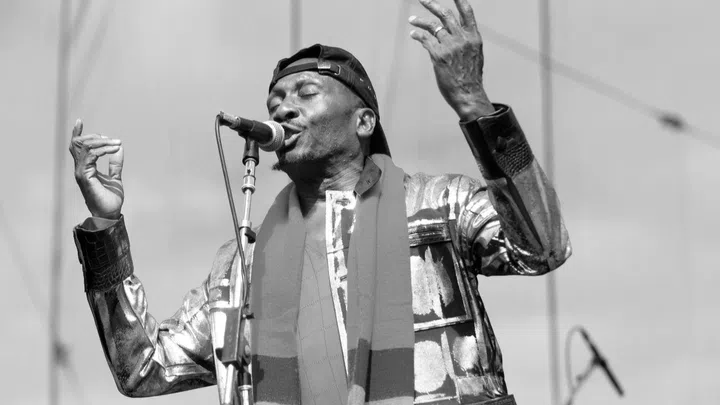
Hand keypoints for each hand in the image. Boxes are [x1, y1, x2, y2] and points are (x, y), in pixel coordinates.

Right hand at [68, 119, 124, 219]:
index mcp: (85, 168)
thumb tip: (119, 148)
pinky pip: (91, 156)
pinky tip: (114, 149)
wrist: (110, 214)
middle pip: (79, 144)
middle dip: (96, 137)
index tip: (79, 121)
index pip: (77, 147)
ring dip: (103, 142)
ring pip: (85, 147)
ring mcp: (81, 172)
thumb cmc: (110, 199)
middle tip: (113, 140)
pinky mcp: (85, 176)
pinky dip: (103, 149)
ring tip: (117, 143)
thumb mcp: (115, 177)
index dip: (77, 133)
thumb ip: (115, 164)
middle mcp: (80, 168)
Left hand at [409, 0, 493, 120]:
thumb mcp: (474, 55)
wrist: (468, 94)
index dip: (459, 0)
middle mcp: (462, 38)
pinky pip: (425, 39)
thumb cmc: (470, 78)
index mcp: (474, 37)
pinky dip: (418, 35)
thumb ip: (466, 42)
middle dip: (431, 4)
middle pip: (445, 15)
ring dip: (420, 21)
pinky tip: (414, 34)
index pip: (467, 12)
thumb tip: (454, 35)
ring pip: (432, 26)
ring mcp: (450, 45)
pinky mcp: (438, 55)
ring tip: (412, 20)